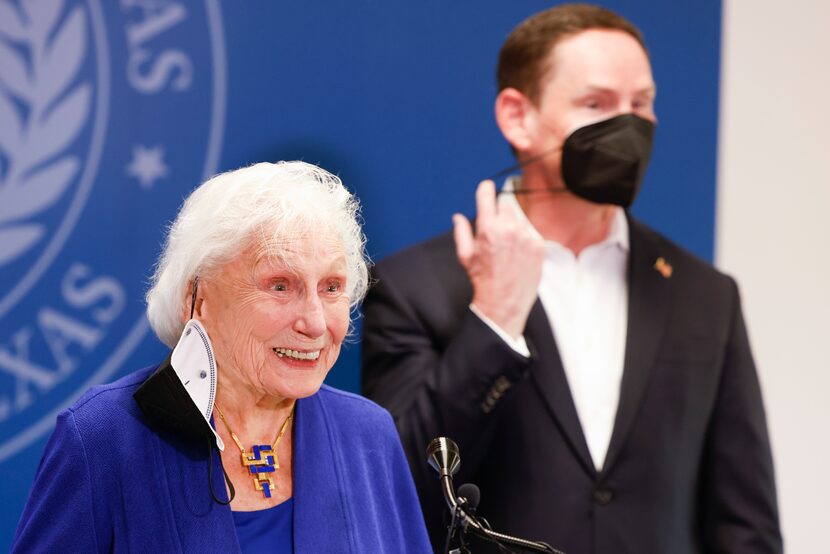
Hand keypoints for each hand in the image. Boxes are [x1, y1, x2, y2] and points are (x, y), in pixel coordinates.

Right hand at [453, 180, 544, 338]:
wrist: (504, 302)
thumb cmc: (482, 280)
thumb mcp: (465, 255)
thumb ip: (461, 231)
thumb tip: (457, 216)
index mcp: (488, 228)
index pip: (487, 194)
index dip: (485, 190)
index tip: (486, 189)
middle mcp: (509, 229)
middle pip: (505, 203)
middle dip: (499, 212)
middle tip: (495, 229)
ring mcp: (527, 236)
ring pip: (519, 217)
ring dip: (513, 224)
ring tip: (507, 246)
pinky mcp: (539, 245)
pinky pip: (531, 231)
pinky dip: (525, 237)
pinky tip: (518, 253)